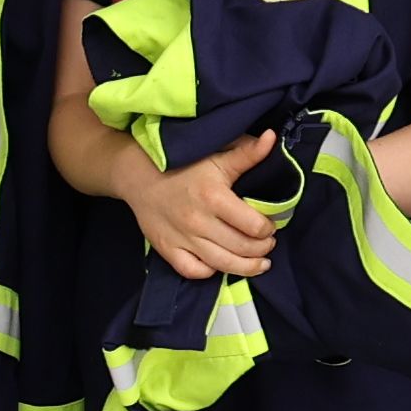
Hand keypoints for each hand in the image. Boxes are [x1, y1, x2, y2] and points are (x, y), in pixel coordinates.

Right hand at [120, 132, 283, 282]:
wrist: (139, 176)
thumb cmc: (183, 165)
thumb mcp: (216, 156)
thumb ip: (247, 152)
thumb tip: (272, 138)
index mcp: (214, 197)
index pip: (254, 226)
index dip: (268, 228)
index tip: (270, 225)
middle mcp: (199, 221)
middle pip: (242, 248)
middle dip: (263, 249)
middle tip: (267, 244)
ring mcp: (182, 238)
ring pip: (222, 264)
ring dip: (247, 267)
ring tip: (259, 263)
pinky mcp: (168, 249)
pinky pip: (193, 271)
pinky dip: (210, 272)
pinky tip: (221, 264)